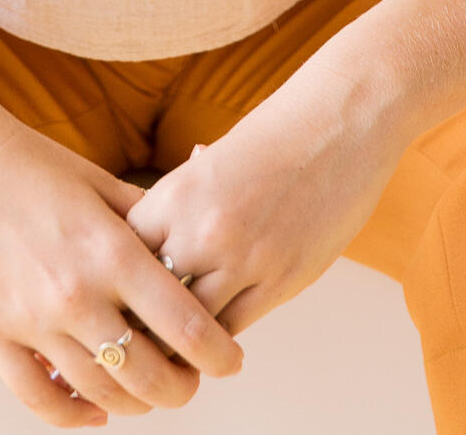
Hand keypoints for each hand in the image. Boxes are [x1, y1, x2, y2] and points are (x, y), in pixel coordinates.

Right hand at [0, 89, 244, 425]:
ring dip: (134, 403)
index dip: (217, 352)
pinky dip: (73, 416)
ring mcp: (30, 319)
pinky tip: (95, 410)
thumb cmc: (26, 160)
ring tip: (148, 393)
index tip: (231, 360)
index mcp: (109, 249)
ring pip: (99, 393)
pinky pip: (38, 400)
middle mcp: (75, 292)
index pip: (183, 323)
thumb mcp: (97, 181)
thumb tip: (183, 246)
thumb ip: (143, 219)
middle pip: (147, 374)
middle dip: (181, 388)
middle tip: (191, 382)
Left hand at [123, 61, 411, 337]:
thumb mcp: (217, 158)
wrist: (344, 119)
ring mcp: (244, 259)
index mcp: (178, 191)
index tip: (121, 288)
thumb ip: (188, 193)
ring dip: (181, 335)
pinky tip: (214, 337)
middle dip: (141, 315)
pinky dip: (219, 335)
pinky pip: (234, 328)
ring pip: (190, 325)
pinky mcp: (282, 281)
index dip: (121, 273)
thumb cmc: (281, 130)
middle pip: (149, 296)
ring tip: (172, 344)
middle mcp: (202, 229)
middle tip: (137, 331)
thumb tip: (165, 211)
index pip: (125, 252)